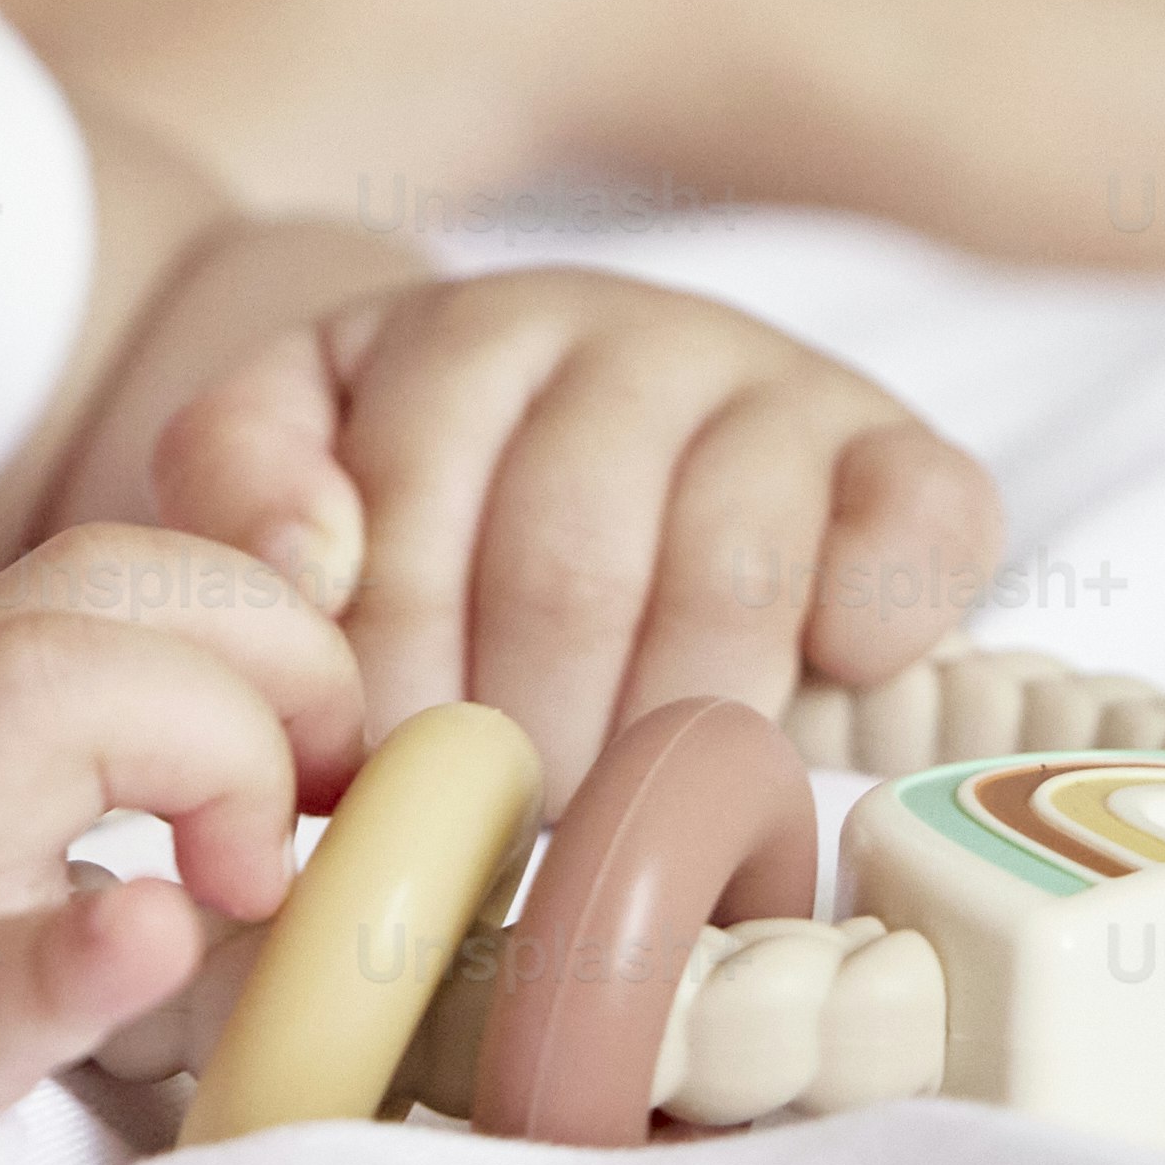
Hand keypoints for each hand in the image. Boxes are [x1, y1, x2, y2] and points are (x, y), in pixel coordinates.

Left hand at [137, 265, 999, 787]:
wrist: (589, 417)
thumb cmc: (428, 470)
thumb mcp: (295, 446)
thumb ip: (240, 482)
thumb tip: (312, 561)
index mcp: (473, 336)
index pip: (413, 538)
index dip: (392, 701)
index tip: (388, 793)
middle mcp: (637, 333)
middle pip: (569, 576)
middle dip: (523, 745)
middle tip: (508, 830)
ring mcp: (781, 386)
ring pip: (732, 578)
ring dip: (667, 732)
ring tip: (624, 809)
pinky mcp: (903, 450)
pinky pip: (923, 524)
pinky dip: (875, 626)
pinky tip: (817, 695)